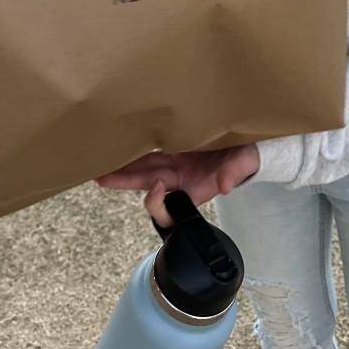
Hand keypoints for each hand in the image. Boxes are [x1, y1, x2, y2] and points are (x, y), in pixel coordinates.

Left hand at [96, 145, 260, 224]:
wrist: (249, 142)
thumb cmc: (247, 156)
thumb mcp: (243, 163)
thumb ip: (234, 173)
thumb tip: (224, 187)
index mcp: (194, 189)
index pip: (168, 210)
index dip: (157, 204)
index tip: (156, 186)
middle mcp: (179, 179)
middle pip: (146, 185)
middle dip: (123, 181)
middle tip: (100, 176)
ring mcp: (175, 162)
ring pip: (144, 166)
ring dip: (123, 164)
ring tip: (101, 157)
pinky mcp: (174, 144)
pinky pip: (151, 148)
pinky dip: (137, 146)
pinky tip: (123, 138)